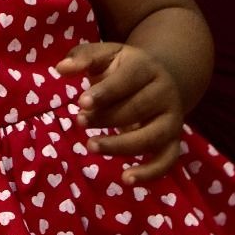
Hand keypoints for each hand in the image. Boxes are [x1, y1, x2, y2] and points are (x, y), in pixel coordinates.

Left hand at [55, 41, 182, 184]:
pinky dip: (150, 173)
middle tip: (80, 121)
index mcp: (147, 68)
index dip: (105, 92)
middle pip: (138, 108)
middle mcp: (165, 93)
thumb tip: (61, 68)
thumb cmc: (123, 68)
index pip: (128, 79)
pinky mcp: (173, 142)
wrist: (160, 80)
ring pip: (151, 137)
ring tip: (91, 146)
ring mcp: (172, 119)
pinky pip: (166, 161)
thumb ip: (84, 57)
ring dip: (121, 145)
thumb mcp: (106, 55)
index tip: (81, 103)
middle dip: (107, 118)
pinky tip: (125, 179)